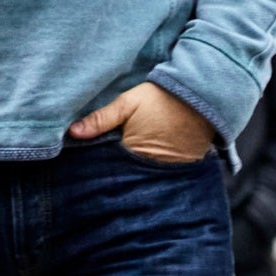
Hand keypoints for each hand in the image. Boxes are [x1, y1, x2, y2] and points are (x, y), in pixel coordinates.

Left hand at [68, 82, 212, 163]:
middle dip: (111, 172)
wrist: (203, 98)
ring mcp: (166, 172)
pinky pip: (157, 176)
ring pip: (139, 178)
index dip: (95, 166)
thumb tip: (72, 132)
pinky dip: (148, 171)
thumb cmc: (162, 99)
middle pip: (123, 176)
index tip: (81, 165)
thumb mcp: (128, 103)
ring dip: (129, 173)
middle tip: (94, 170)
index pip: (107, 168)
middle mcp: (150, 169)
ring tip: (116, 170)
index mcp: (133, 154)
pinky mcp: (180, 171)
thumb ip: (101, 119)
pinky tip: (138, 165)